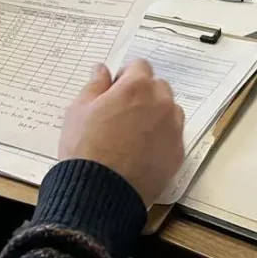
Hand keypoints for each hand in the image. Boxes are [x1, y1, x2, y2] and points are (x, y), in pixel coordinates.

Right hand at [59, 60, 184, 205]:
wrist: (100, 191)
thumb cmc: (85, 148)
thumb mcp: (78, 110)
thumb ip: (94, 85)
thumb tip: (102, 70)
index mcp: (137, 87)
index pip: (140, 66)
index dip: (126, 76)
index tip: (115, 90)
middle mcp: (161, 103)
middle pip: (158, 87)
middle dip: (143, 93)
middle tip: (122, 113)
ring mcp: (173, 128)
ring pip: (170, 110)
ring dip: (156, 114)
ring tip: (134, 133)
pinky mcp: (178, 152)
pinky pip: (173, 135)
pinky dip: (162, 137)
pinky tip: (143, 151)